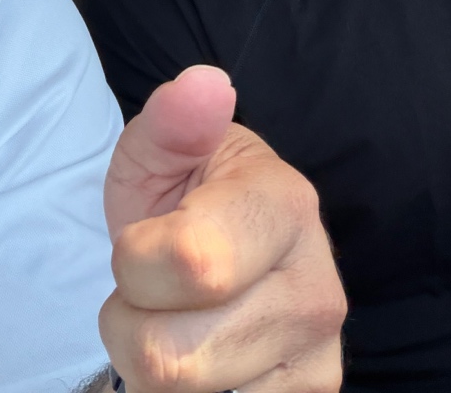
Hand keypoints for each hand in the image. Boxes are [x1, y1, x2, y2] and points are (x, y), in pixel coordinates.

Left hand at [101, 66, 344, 392]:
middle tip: (154, 293)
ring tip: (178, 323)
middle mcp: (319, 291)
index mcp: (287, 207)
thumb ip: (171, 121)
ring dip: (151, 369)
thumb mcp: (162, 152)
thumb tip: (202, 86)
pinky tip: (203, 357)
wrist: (228, 254)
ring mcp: (317, 360)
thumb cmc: (185, 200)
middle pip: (168, 356)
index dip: (133, 261)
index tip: (143, 240)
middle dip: (131, 325)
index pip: (188, 264)